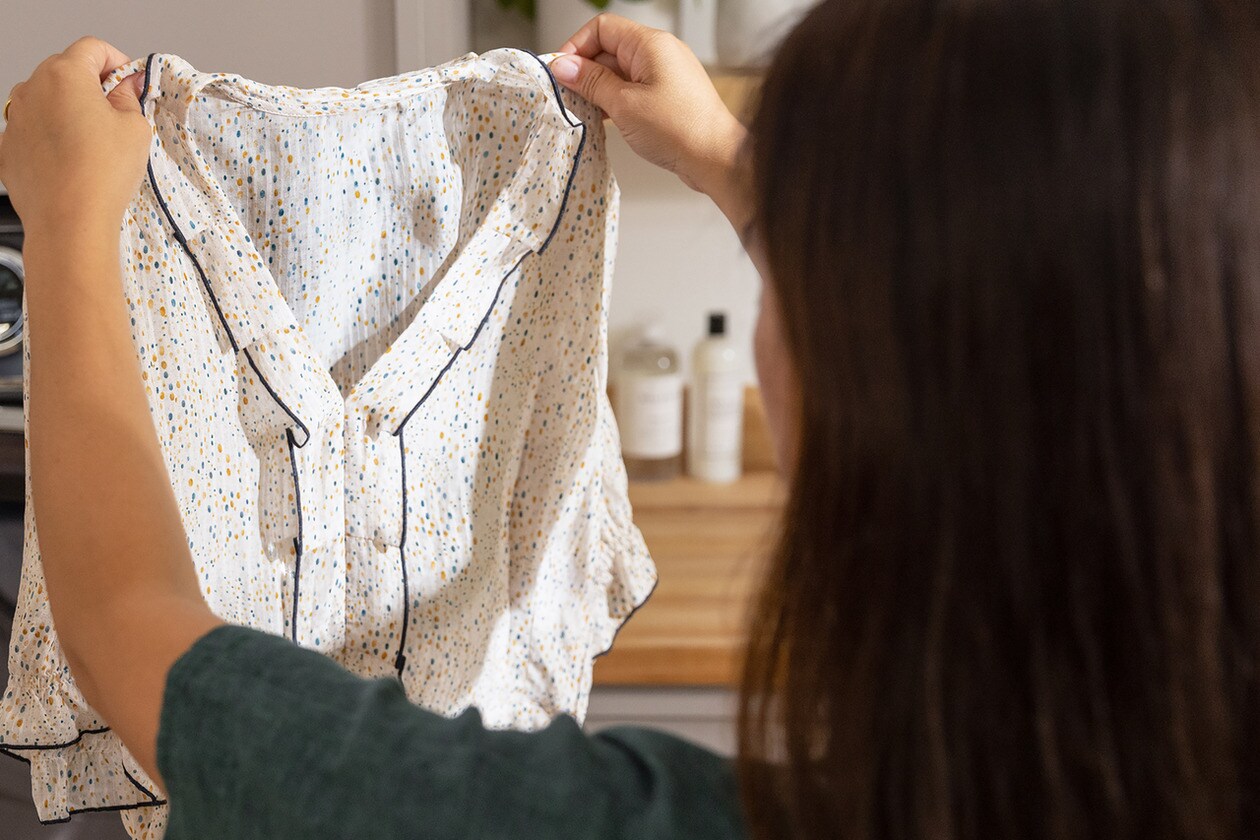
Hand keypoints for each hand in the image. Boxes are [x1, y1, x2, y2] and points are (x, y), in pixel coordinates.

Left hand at [0, 37, 148, 237]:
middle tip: (117, 114)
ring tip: (93, 143)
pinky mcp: (7, 147)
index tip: (129, 81)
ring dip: (69, 111)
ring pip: (46, 101)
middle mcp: (31, 89)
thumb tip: (126, 88)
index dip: (116, 61)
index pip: (92, 48)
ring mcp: (14, 118)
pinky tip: (73, 162)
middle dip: (91, 86)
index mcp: (64, 75)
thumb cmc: (102, 174)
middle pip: (65, 71)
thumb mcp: (135, 129)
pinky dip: (52, 138)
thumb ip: (129, 98)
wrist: (69, 220)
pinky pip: (33, 131)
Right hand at [551, 15, 747, 204]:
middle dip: (586, 71)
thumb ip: (592, 82)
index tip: (561, 71)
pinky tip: (605, 120)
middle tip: (568, 96)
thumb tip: (564, 66)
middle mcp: (660, 53)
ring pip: (620, 71)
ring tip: (585, 111)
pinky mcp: (668, 95)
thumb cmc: (680, 129)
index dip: (577, 46)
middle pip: (610, 49)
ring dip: (599, 88)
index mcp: (651, 44)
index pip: (602, 28)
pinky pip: (634, 88)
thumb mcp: (624, 104)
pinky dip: (616, 100)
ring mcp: (666, 74)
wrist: (717, 158)